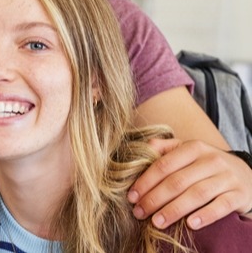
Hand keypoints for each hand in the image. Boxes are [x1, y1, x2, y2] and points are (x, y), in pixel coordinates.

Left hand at [129, 138, 251, 228]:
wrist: (245, 174)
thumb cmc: (206, 165)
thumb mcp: (187, 151)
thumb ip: (164, 148)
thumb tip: (141, 148)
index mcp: (194, 148)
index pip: (164, 165)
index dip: (145, 182)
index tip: (132, 197)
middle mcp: (211, 160)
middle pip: (177, 181)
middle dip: (155, 198)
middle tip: (139, 213)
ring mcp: (227, 177)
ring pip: (197, 194)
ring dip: (174, 209)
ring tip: (157, 222)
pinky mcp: (239, 194)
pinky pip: (221, 206)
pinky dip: (206, 215)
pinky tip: (190, 224)